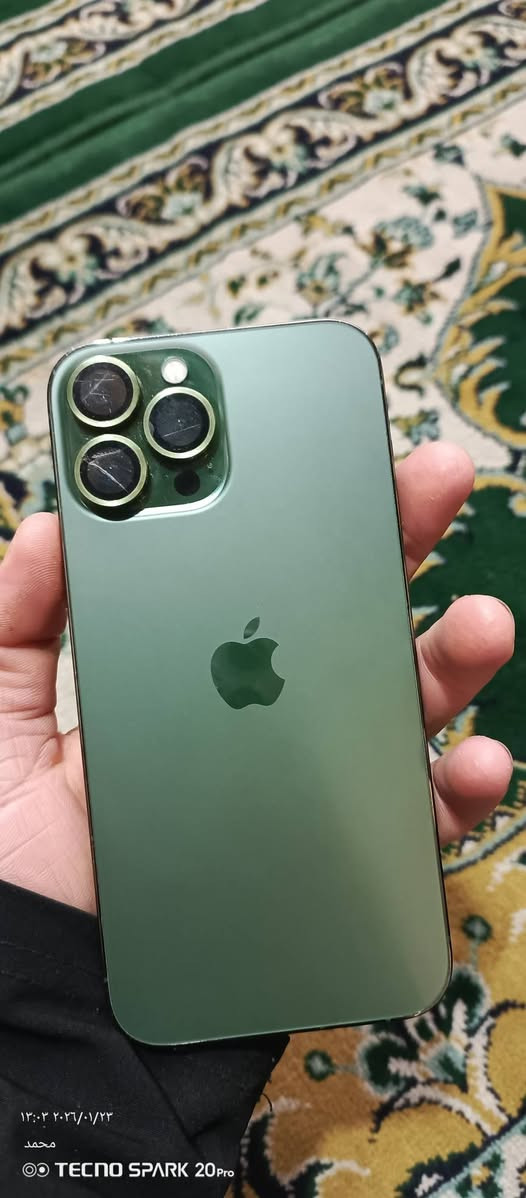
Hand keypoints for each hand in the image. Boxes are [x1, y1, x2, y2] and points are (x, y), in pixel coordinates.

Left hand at [0, 443, 513, 914]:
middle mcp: (255, 715)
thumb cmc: (15, 861)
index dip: (284, 507)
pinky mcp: (329, 859)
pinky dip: (453, 789)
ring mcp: (299, 785)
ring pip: (396, 705)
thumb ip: (15, 624)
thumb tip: (52, 522)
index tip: (309, 441)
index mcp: (185, 670)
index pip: (249, 572)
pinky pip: (410, 822)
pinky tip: (475, 756)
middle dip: (392, 542)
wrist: (47, 989)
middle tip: (434, 477)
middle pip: (340, 615)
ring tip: (482, 619)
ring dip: (451, 658)